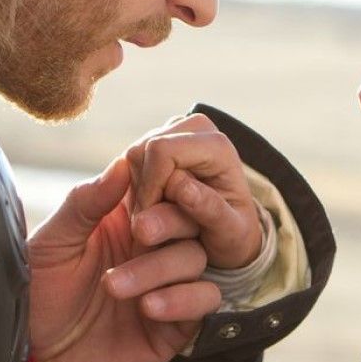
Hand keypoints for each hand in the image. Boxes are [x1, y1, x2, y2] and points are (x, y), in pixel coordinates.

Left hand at [27, 158, 222, 361]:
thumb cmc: (40, 297)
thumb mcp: (53, 244)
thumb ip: (85, 203)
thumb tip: (122, 164)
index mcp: (123, 218)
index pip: (162, 184)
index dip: (163, 179)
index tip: (152, 181)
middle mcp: (151, 246)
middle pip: (189, 215)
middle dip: (169, 220)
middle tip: (138, 233)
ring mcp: (166, 282)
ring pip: (194, 256)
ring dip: (159, 268)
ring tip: (115, 287)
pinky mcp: (177, 320)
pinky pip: (204, 298)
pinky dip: (182, 300)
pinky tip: (148, 309)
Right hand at [126, 114, 262, 269]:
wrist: (229, 228)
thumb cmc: (231, 232)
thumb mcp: (226, 232)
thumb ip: (200, 214)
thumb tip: (170, 197)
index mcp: (217, 145)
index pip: (161, 151)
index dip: (149, 189)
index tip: (152, 225)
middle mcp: (196, 128)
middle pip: (142, 152)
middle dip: (142, 193)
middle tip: (156, 226)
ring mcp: (176, 131)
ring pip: (132, 157)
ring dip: (138, 193)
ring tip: (160, 219)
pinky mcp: (160, 139)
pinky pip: (129, 163)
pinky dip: (136, 189)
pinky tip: (156, 207)